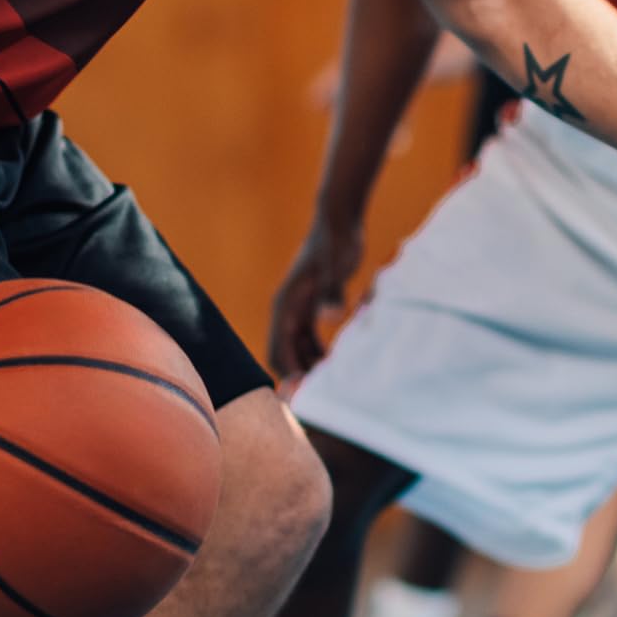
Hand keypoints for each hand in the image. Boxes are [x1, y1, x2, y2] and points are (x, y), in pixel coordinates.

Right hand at [268, 216, 363, 379]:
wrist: (338, 218)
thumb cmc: (337, 241)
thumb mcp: (339, 265)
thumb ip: (334, 292)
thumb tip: (331, 317)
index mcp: (285, 307)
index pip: (278, 353)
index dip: (290, 377)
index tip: (309, 395)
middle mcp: (285, 313)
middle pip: (284, 357)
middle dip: (299, 378)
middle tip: (323, 398)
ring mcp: (296, 311)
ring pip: (296, 352)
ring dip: (309, 368)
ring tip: (332, 384)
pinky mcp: (309, 309)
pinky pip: (308, 341)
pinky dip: (318, 355)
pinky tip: (338, 363)